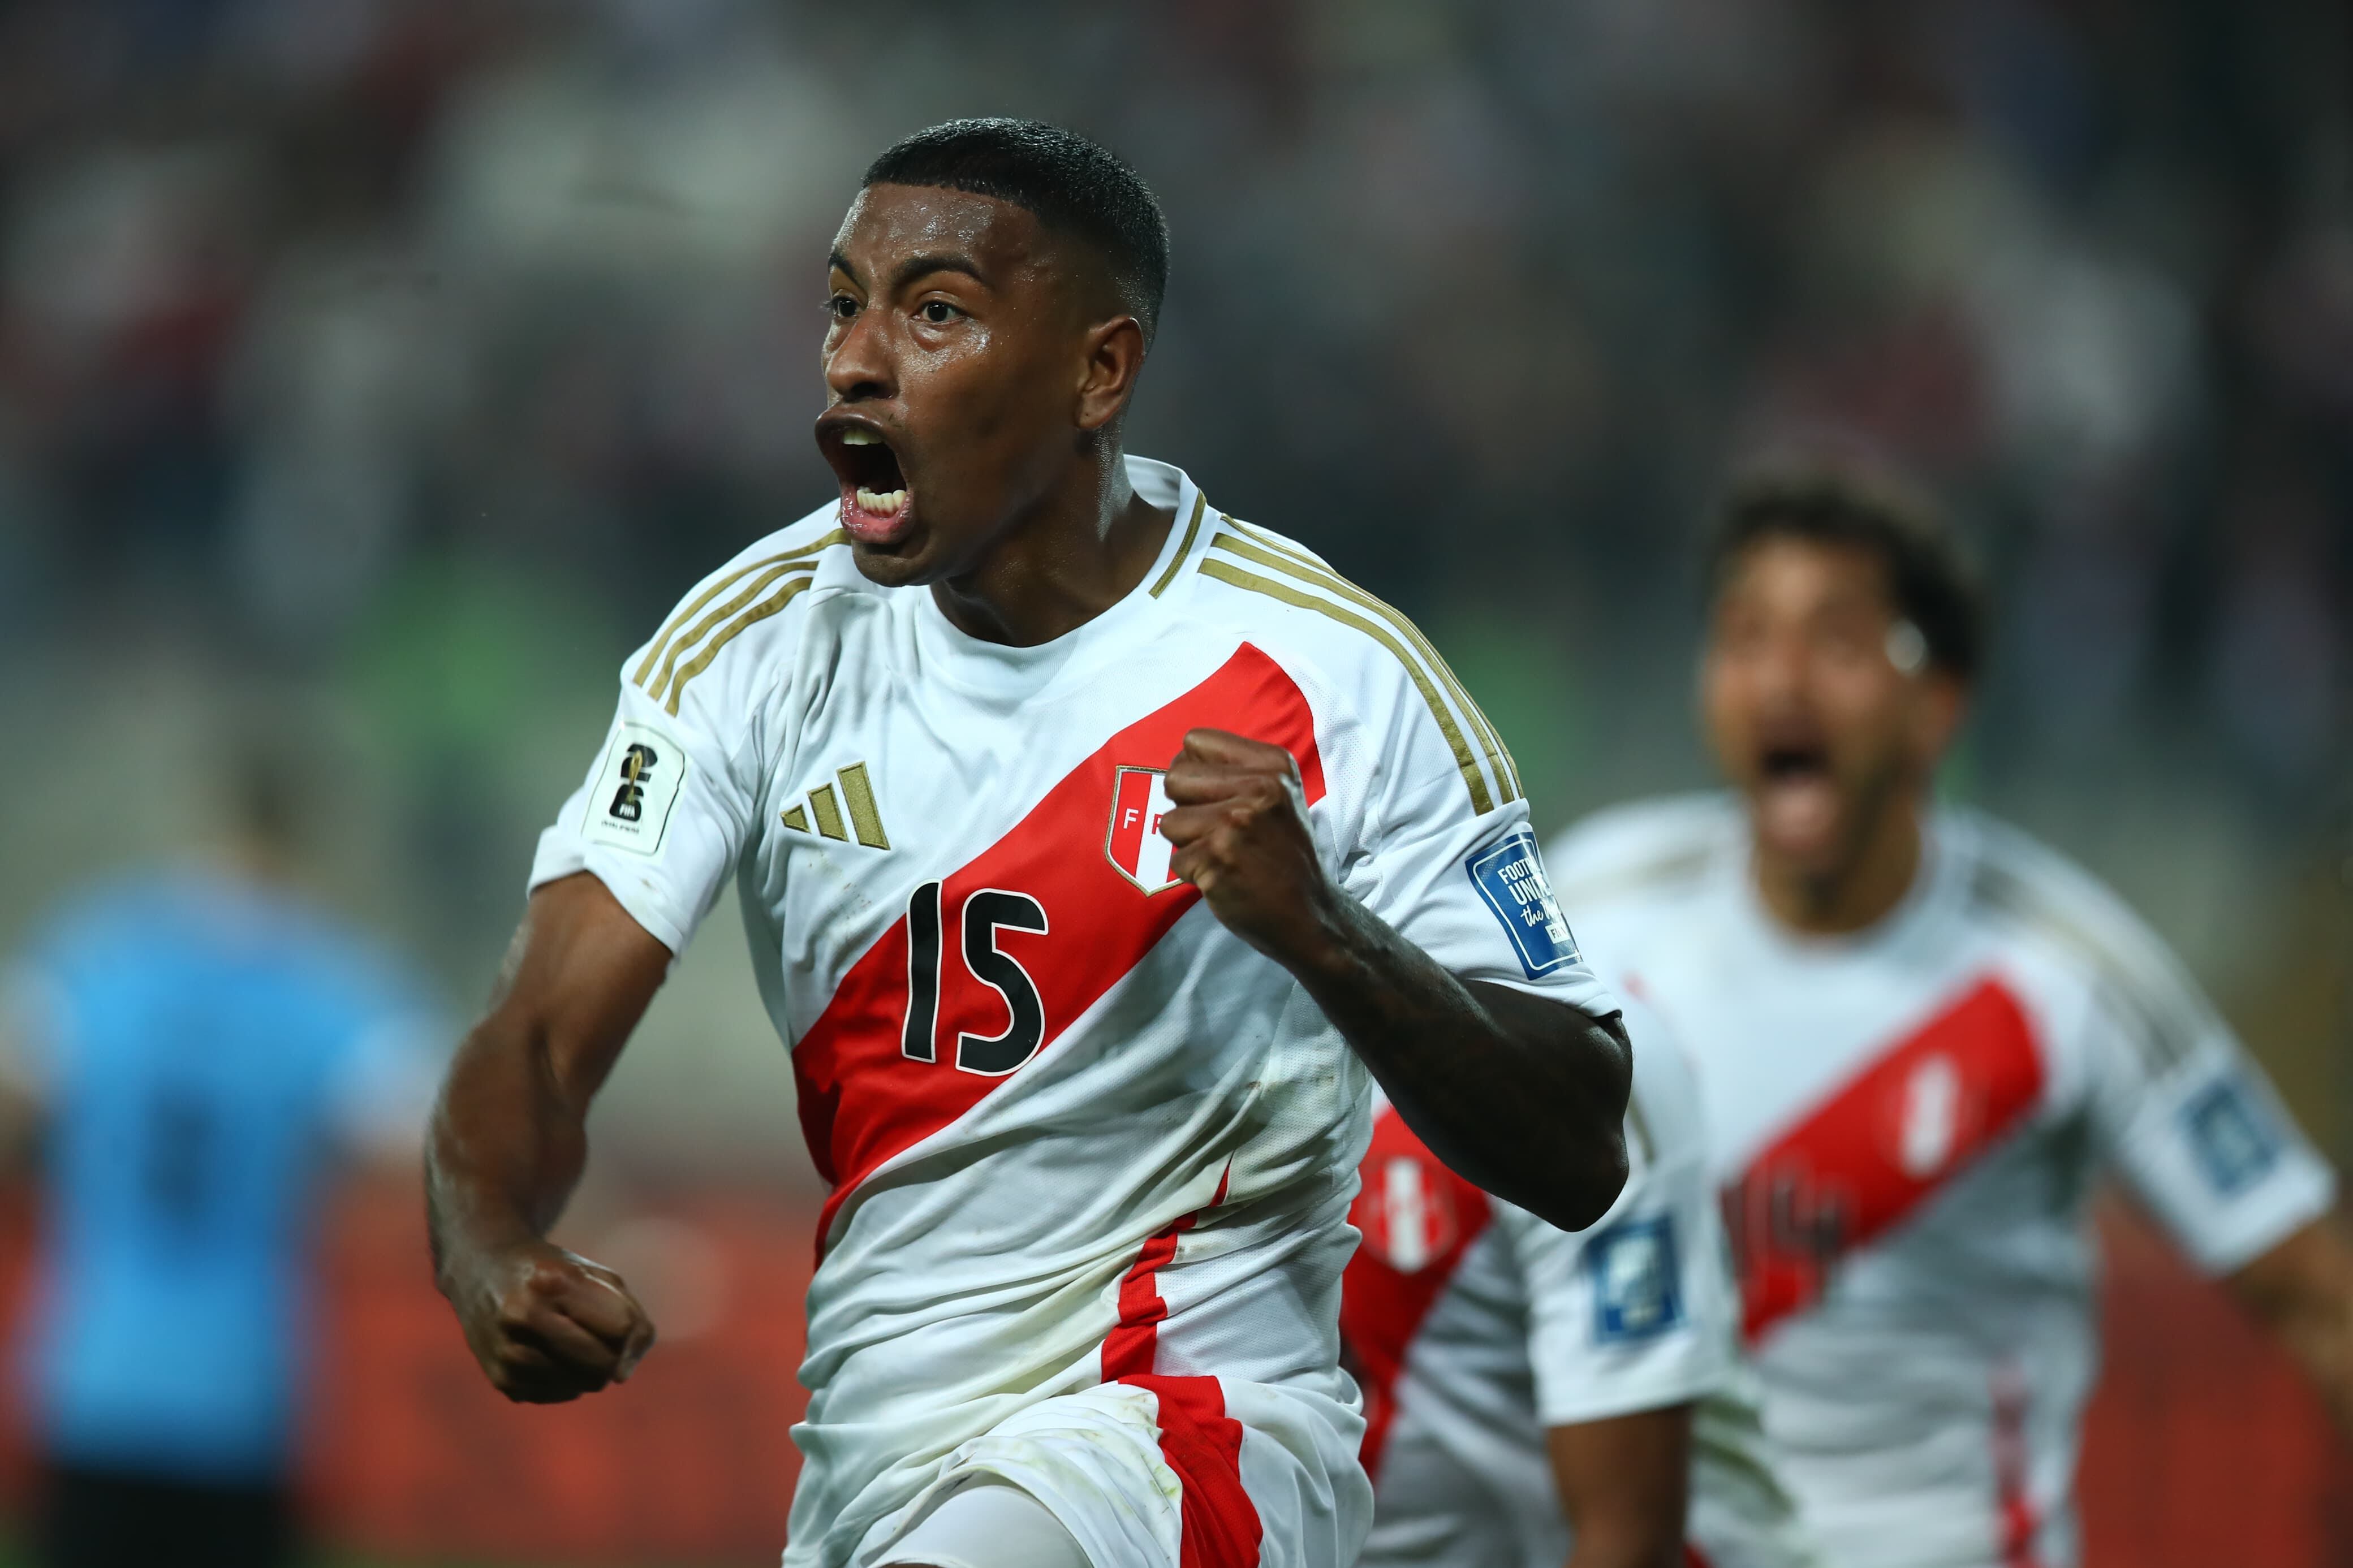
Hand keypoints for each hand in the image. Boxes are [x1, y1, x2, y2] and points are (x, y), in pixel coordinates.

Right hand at [443, 1237, 655, 1403]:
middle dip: (612, 1354)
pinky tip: (548, 1353)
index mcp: (555, 1282)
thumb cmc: (552, 1272)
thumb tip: (624, 1376)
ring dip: (589, 1369)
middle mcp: (525, 1316)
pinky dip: (566, 1380)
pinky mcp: (500, 1379)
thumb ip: (630, 1317)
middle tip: (597, 1334)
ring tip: (570, 1340)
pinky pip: (559, 1394)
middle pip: (603, 1363)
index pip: (621, 1327)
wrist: (480, 1271)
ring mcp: (508, 1351)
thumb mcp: (595, 1275)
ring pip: (583, 1384)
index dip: (631, 1330)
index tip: (622, 1322)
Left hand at [1160, 728, 1337, 964]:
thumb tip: (1178, 764)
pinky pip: (1175, 860)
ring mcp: (1235, 825)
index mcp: (1272, 765)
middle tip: (1216, 830)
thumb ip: (1236, 772)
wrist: (1309, 913)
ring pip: (1169, 821)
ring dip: (1188, 843)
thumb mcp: (1279, 796)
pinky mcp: (1217, 860)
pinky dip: (1193, 874)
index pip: (1194, 742)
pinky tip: (1223, 877)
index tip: (1215, 797)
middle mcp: (1257, 788)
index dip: (1194, 771)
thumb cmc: (1284, 853)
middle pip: (1174, 777)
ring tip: (1222, 854)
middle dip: (1185, 807)